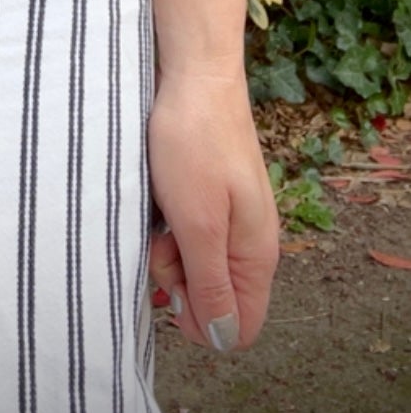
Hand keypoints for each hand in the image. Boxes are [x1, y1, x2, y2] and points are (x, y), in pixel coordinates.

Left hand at [147, 70, 279, 352]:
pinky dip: (166, 228)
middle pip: (215, 300)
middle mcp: (248, 242)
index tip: (171, 287)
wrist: (194, 74)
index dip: (201, 322)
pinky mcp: (209, 196)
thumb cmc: (194, 143)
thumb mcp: (198, 221)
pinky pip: (188, 235)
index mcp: (257, 255)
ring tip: (155, 217)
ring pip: (196, 266)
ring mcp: (229, 217)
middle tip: (159, 244)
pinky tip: (155, 202)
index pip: (241, 327)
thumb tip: (222, 338)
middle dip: (179, 284)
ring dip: (168, 254)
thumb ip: (211, 282)